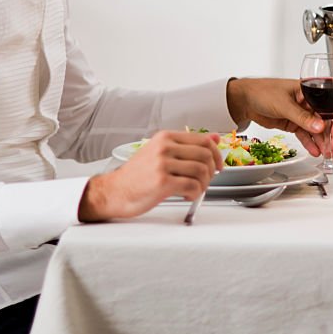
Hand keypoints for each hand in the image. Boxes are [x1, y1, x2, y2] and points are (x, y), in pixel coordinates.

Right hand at [78, 129, 222, 221]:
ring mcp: (163, 164)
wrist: (113, 192)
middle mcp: (165, 147)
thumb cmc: (136, 175)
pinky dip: (195, 194)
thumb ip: (187, 146)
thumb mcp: (160, 153)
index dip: (217, 155)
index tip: (218, 165)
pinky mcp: (162, 182)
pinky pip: (192, 186)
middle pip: (206, 155)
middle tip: (205, 181)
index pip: (203, 140)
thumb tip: (215, 139)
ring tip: (193, 190)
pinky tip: (187, 196)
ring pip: (202, 171)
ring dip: (203, 184)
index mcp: (165, 137)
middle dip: (211, 171)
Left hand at [225, 78, 332, 157]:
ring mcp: (299, 113)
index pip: (327, 106)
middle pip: (323, 120)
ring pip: (314, 129)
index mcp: (308, 91)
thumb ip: (302, 117)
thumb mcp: (284, 104)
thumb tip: (319, 126)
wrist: (244, 100)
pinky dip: (309, 143)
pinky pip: (304, 134)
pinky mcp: (292, 123)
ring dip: (320, 141)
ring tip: (325, 152)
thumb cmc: (262, 92)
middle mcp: (306, 102)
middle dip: (329, 134)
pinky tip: (314, 150)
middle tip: (332, 147)